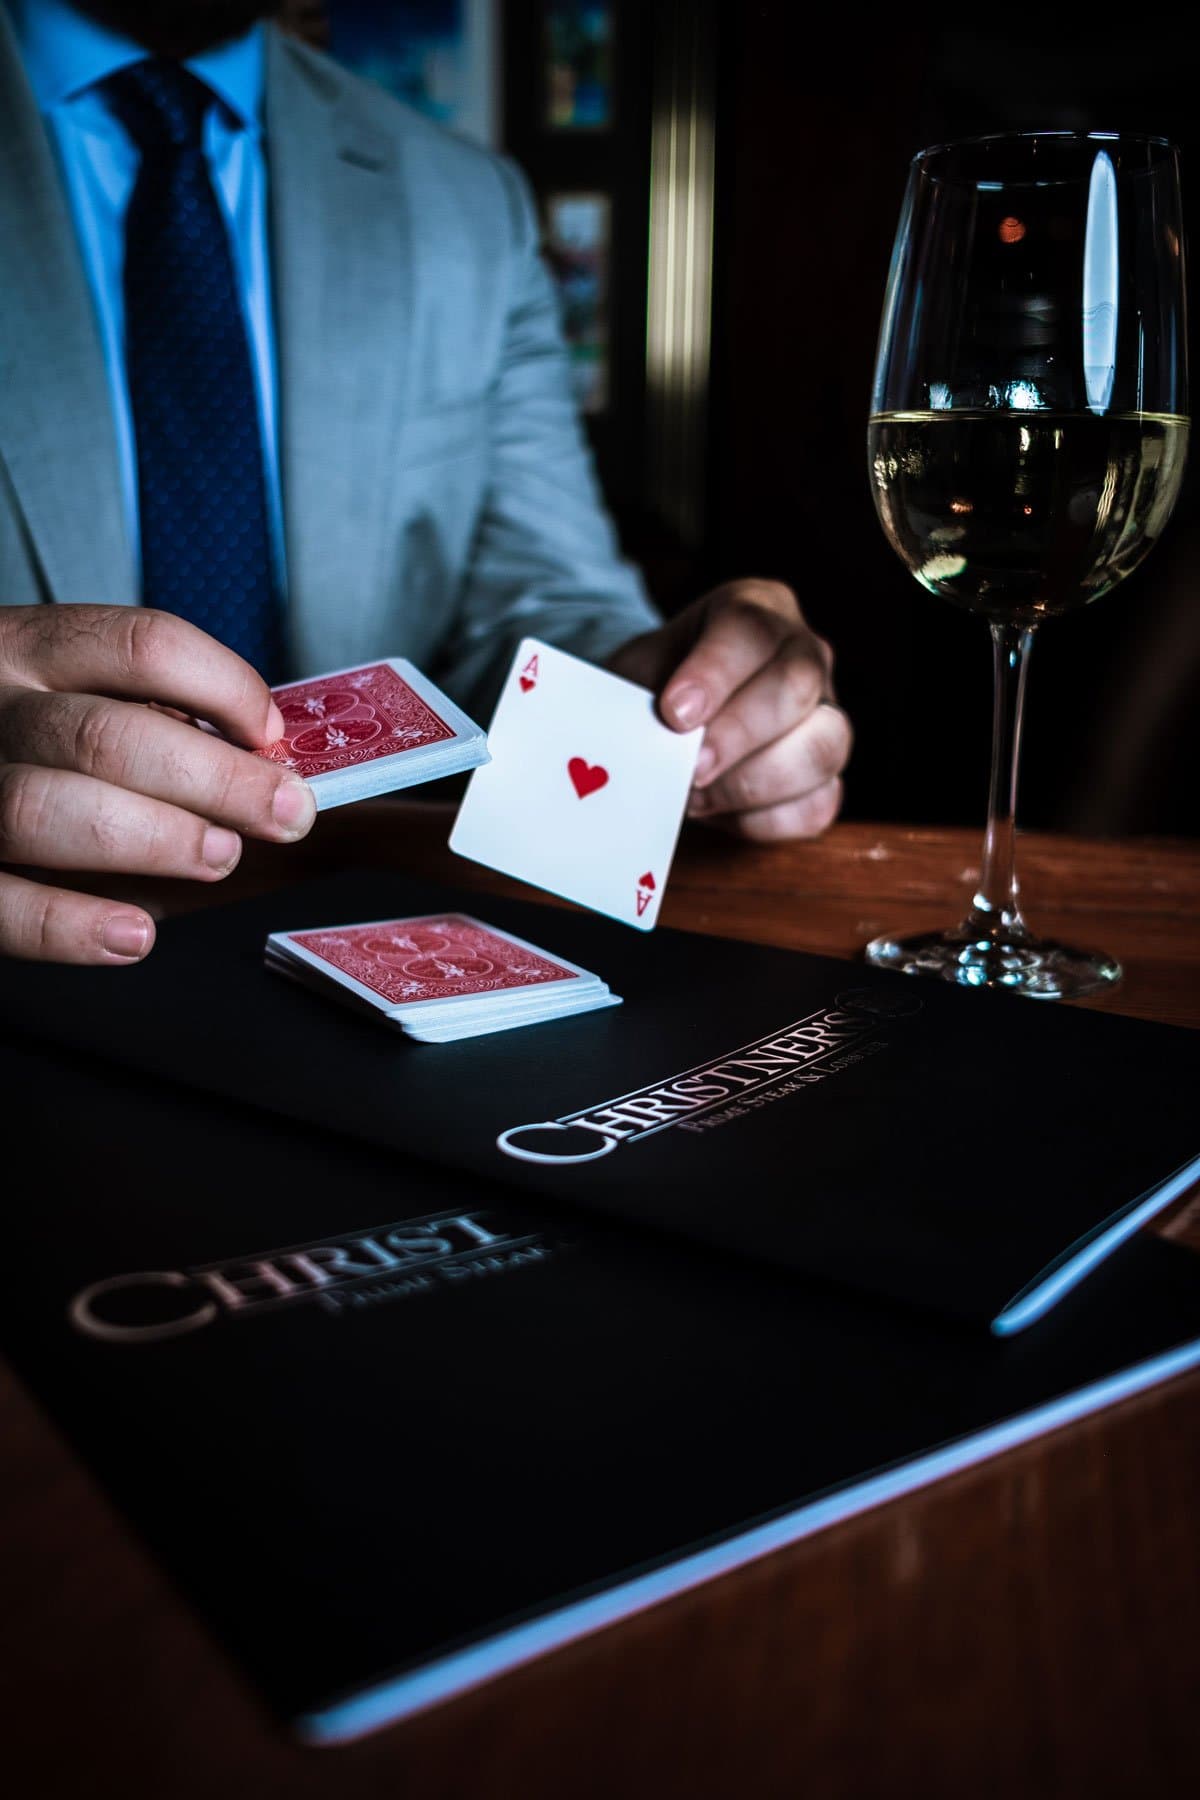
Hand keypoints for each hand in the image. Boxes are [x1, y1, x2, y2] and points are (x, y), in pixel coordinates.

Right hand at [0, 606, 313, 963]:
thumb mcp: (97, 711)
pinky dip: (71, 924)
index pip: (141, 646)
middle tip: (284, 814)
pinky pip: (2, 904)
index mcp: (36, 650)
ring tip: (217, 857)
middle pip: (103, 735)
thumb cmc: (50, 760)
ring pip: (42, 807)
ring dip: (150, 839)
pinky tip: (134, 933)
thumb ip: (180, 733)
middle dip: (215, 780)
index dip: (225, 689)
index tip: (271, 736)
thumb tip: (303, 788)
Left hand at [608, 580, 850, 840]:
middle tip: (690, 766)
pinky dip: (763, 819)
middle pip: (797, 684)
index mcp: (758, 610)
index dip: (715, 673)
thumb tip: (640, 736)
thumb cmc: (654, 687)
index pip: (752, 630)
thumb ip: (641, 693)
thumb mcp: (637, 672)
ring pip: (822, 748)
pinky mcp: (823, 780)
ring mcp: (825, 718)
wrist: (662, 722)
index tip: (674, 712)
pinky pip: (815, 806)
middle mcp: (805, 657)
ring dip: (753, 782)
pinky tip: (718, 812)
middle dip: (738, 732)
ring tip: (695, 795)